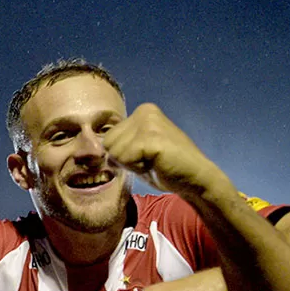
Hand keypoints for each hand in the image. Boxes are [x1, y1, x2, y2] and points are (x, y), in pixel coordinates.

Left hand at [103, 104, 228, 198]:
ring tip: (154, 162)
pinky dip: (138, 168)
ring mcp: (149, 122)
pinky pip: (125, 159)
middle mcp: (145, 111)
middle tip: (150, 160)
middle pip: (108, 144)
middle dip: (125, 160)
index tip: (146, 156)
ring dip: (132, 165)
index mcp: (142, 111)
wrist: (195, 178)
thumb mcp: (137, 151)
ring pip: (115, 153)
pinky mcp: (151, 137)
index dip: (123, 156)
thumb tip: (94, 148)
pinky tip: (157, 164)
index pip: (108, 139)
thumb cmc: (165, 168)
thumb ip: (119, 145)